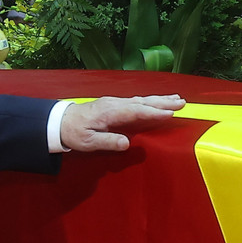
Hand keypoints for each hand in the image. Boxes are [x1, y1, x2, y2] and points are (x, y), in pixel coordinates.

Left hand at [59, 94, 186, 152]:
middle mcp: (114, 103)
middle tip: (182, 102)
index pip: (136, 111)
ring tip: (177, 99)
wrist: (60, 121)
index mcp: (109, 112)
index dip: (153, 113)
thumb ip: (108, 142)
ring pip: (141, 99)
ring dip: (159, 99)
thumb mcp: (88, 142)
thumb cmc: (73, 133)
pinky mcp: (114, 104)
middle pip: (142, 102)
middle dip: (163, 102)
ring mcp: (114, 102)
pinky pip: (136, 101)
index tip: (170, 114)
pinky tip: (157, 101)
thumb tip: (127, 143)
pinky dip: (150, 101)